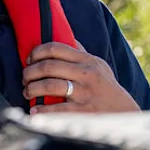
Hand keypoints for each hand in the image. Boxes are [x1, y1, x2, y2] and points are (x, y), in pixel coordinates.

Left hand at [22, 41, 139, 113]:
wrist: (124, 112)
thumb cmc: (107, 87)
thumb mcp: (99, 65)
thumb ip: (81, 53)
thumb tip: (65, 37)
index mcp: (87, 60)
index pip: (55, 48)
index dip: (37, 52)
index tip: (29, 59)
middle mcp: (86, 74)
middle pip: (48, 67)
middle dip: (29, 72)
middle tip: (25, 78)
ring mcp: (84, 93)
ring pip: (49, 86)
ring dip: (32, 89)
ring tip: (27, 92)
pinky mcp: (82, 111)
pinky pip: (56, 109)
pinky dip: (41, 110)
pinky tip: (34, 111)